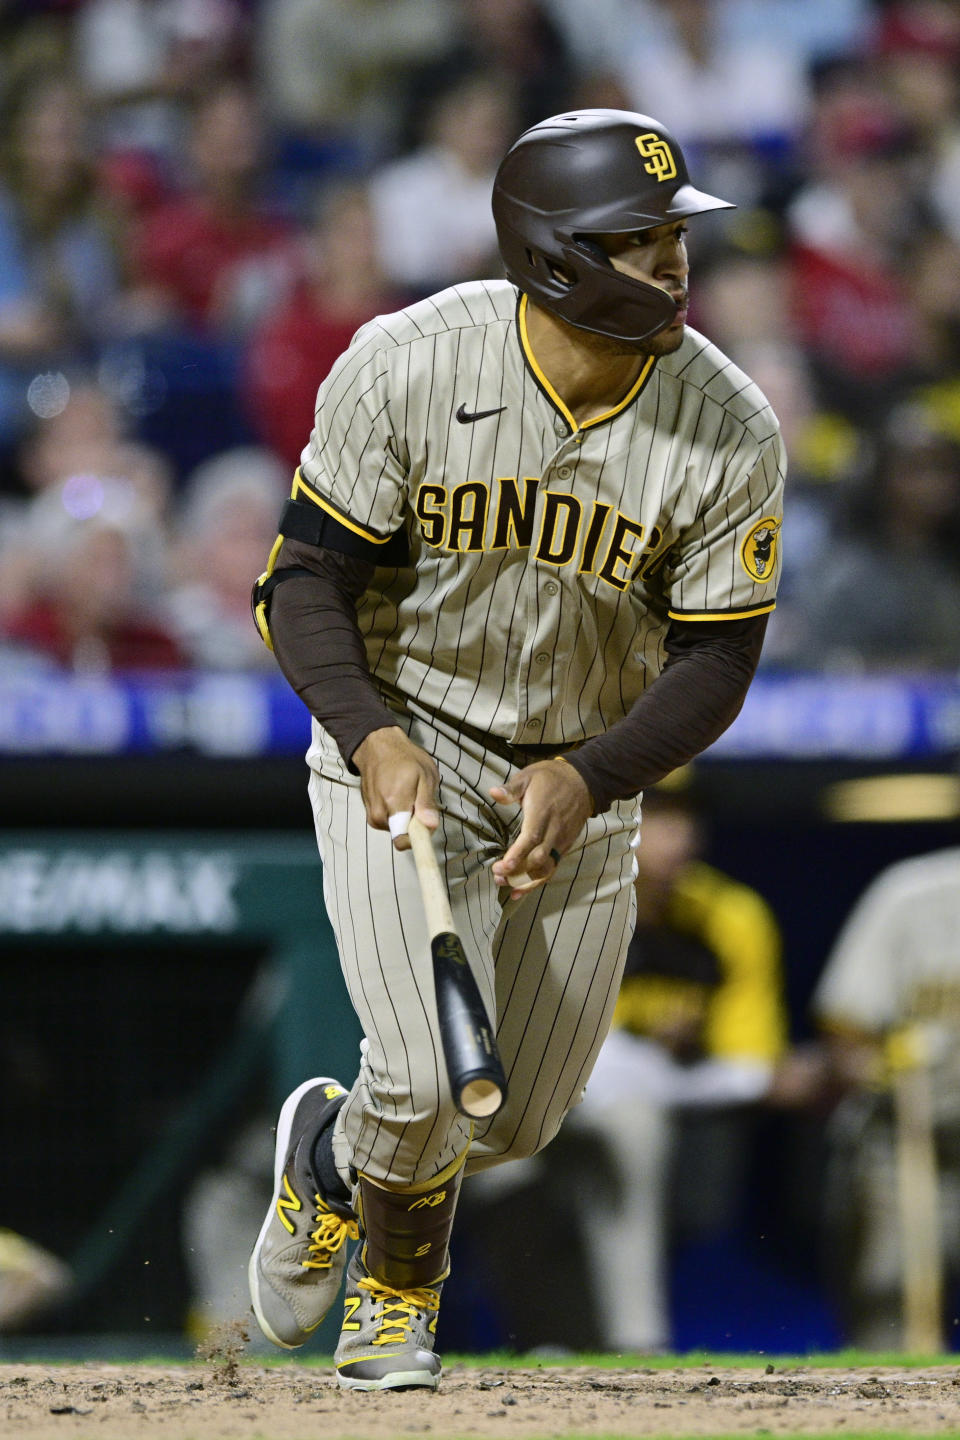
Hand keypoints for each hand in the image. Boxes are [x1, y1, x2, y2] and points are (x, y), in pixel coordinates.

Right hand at [352, 726, 439, 849]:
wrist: (376, 747)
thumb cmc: (404, 758)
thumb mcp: (425, 775)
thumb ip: (427, 803)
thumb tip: (430, 826)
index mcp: (394, 804)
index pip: (403, 840)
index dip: (418, 840)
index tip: (426, 830)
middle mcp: (379, 814)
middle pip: (403, 834)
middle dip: (415, 824)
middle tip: (420, 801)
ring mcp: (372, 814)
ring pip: (396, 828)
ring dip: (406, 817)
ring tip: (409, 794)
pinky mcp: (370, 813)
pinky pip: (389, 822)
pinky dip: (397, 813)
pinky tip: (398, 795)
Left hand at [489, 757, 592, 897]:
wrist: (584, 781)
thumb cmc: (551, 778)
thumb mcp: (529, 776)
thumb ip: (511, 788)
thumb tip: (493, 792)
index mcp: (542, 813)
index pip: (531, 838)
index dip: (517, 854)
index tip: (503, 867)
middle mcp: (554, 830)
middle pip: (538, 858)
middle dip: (518, 871)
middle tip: (497, 876)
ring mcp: (561, 840)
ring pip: (546, 867)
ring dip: (527, 880)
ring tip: (507, 886)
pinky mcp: (565, 846)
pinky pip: (552, 867)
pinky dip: (538, 881)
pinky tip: (521, 889)